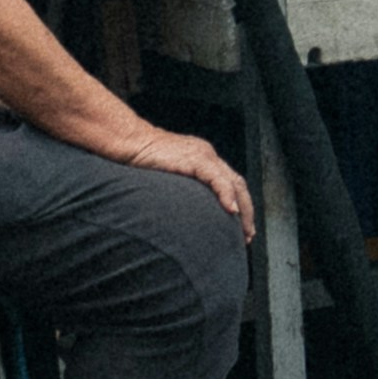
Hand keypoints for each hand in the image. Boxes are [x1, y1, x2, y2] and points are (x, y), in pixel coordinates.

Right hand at [106, 121, 259, 238]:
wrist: (130, 142)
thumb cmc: (142, 162)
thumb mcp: (167, 179)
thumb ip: (181, 190)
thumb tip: (185, 215)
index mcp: (203, 159)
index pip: (230, 183)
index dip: (240, 205)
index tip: (242, 228)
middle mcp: (208, 156)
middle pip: (238, 184)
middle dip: (246, 211)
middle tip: (247, 236)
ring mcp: (203, 155)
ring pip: (233, 182)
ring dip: (242, 208)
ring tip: (243, 230)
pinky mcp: (195, 158)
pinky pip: (217, 178)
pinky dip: (227, 195)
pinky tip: (231, 210)